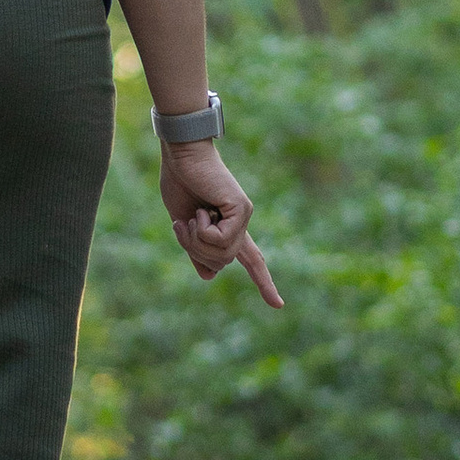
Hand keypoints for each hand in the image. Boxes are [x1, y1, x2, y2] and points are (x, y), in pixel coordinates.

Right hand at [158, 138, 282, 308]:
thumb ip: (196, 248)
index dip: (263, 282)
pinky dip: (203, 230)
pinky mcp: (241, 208)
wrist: (182, 153)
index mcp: (228, 228)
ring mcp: (243, 215)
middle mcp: (241, 224)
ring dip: (196, 239)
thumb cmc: (180, 181)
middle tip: (183, 225)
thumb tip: (210, 275)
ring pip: (222, 254)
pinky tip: (202, 209)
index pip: (251, 260)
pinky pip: (220, 239)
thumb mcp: (183, 224)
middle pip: (221, 262)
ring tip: (193, 215)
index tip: (278, 305)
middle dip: (196, 251)